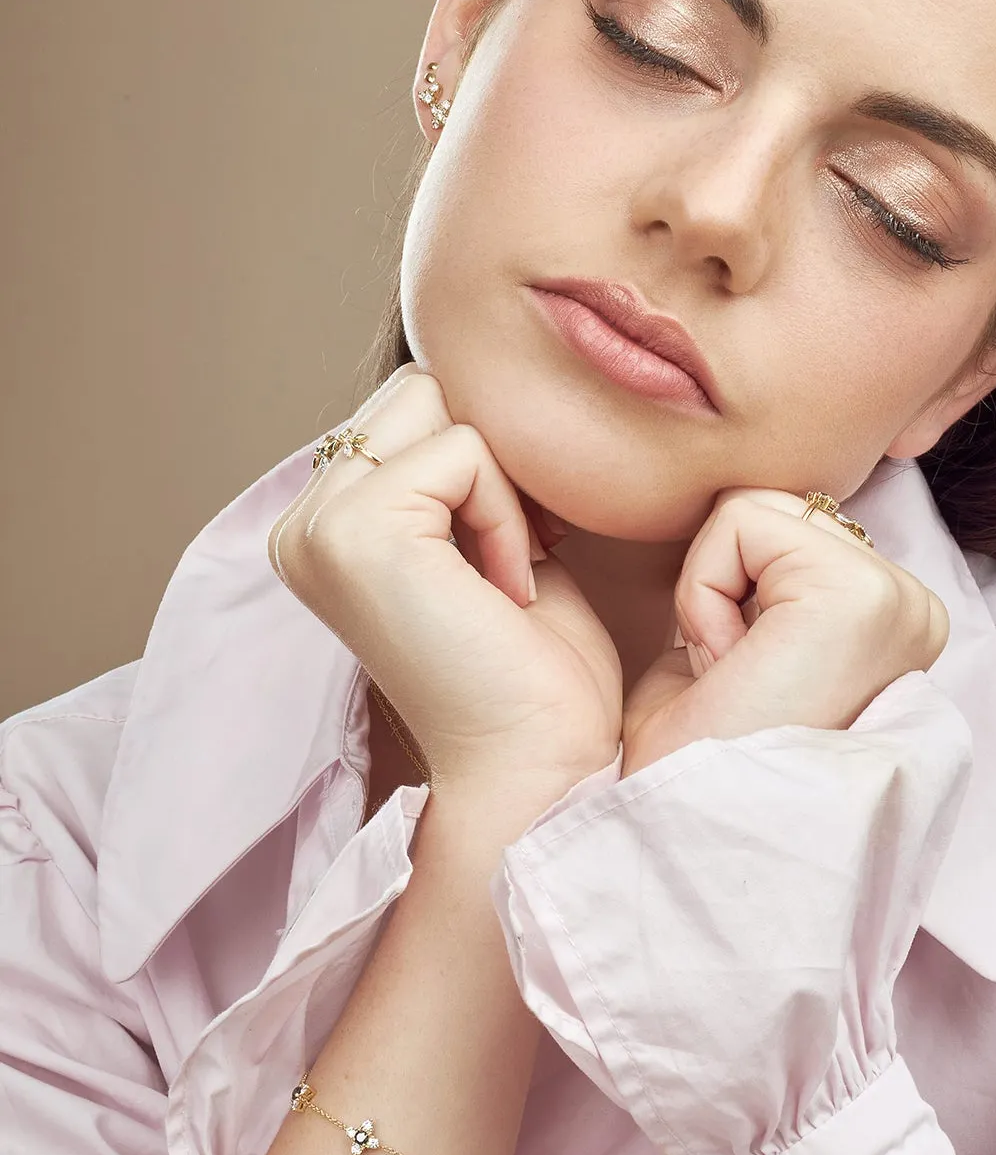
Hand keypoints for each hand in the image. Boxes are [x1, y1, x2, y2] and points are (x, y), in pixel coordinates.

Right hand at [269, 365, 621, 793]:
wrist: (535, 763)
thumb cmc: (529, 672)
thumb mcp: (487, 544)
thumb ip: (459, 472)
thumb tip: (483, 390)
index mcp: (324, 528)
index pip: (411, 410)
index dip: (483, 467)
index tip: (507, 559)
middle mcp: (302, 525)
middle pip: (420, 392)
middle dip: (487, 463)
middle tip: (506, 564)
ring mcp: (318, 528)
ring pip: (437, 406)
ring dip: (496, 487)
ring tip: (501, 576)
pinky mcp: (356, 532)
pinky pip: (463, 451)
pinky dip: (505, 516)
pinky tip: (504, 591)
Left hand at [622, 487, 949, 776]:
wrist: (690, 832)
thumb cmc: (696, 763)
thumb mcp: (737, 646)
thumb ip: (755, 577)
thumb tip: (733, 515)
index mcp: (893, 621)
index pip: (788, 530)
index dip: (730, 593)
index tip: (738, 678)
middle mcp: (912, 605)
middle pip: (775, 509)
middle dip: (725, 585)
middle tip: (733, 677)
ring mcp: (895, 597)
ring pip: (755, 508)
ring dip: (712, 591)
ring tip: (736, 674)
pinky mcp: (856, 594)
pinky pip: (740, 522)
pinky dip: (703, 591)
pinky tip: (731, 664)